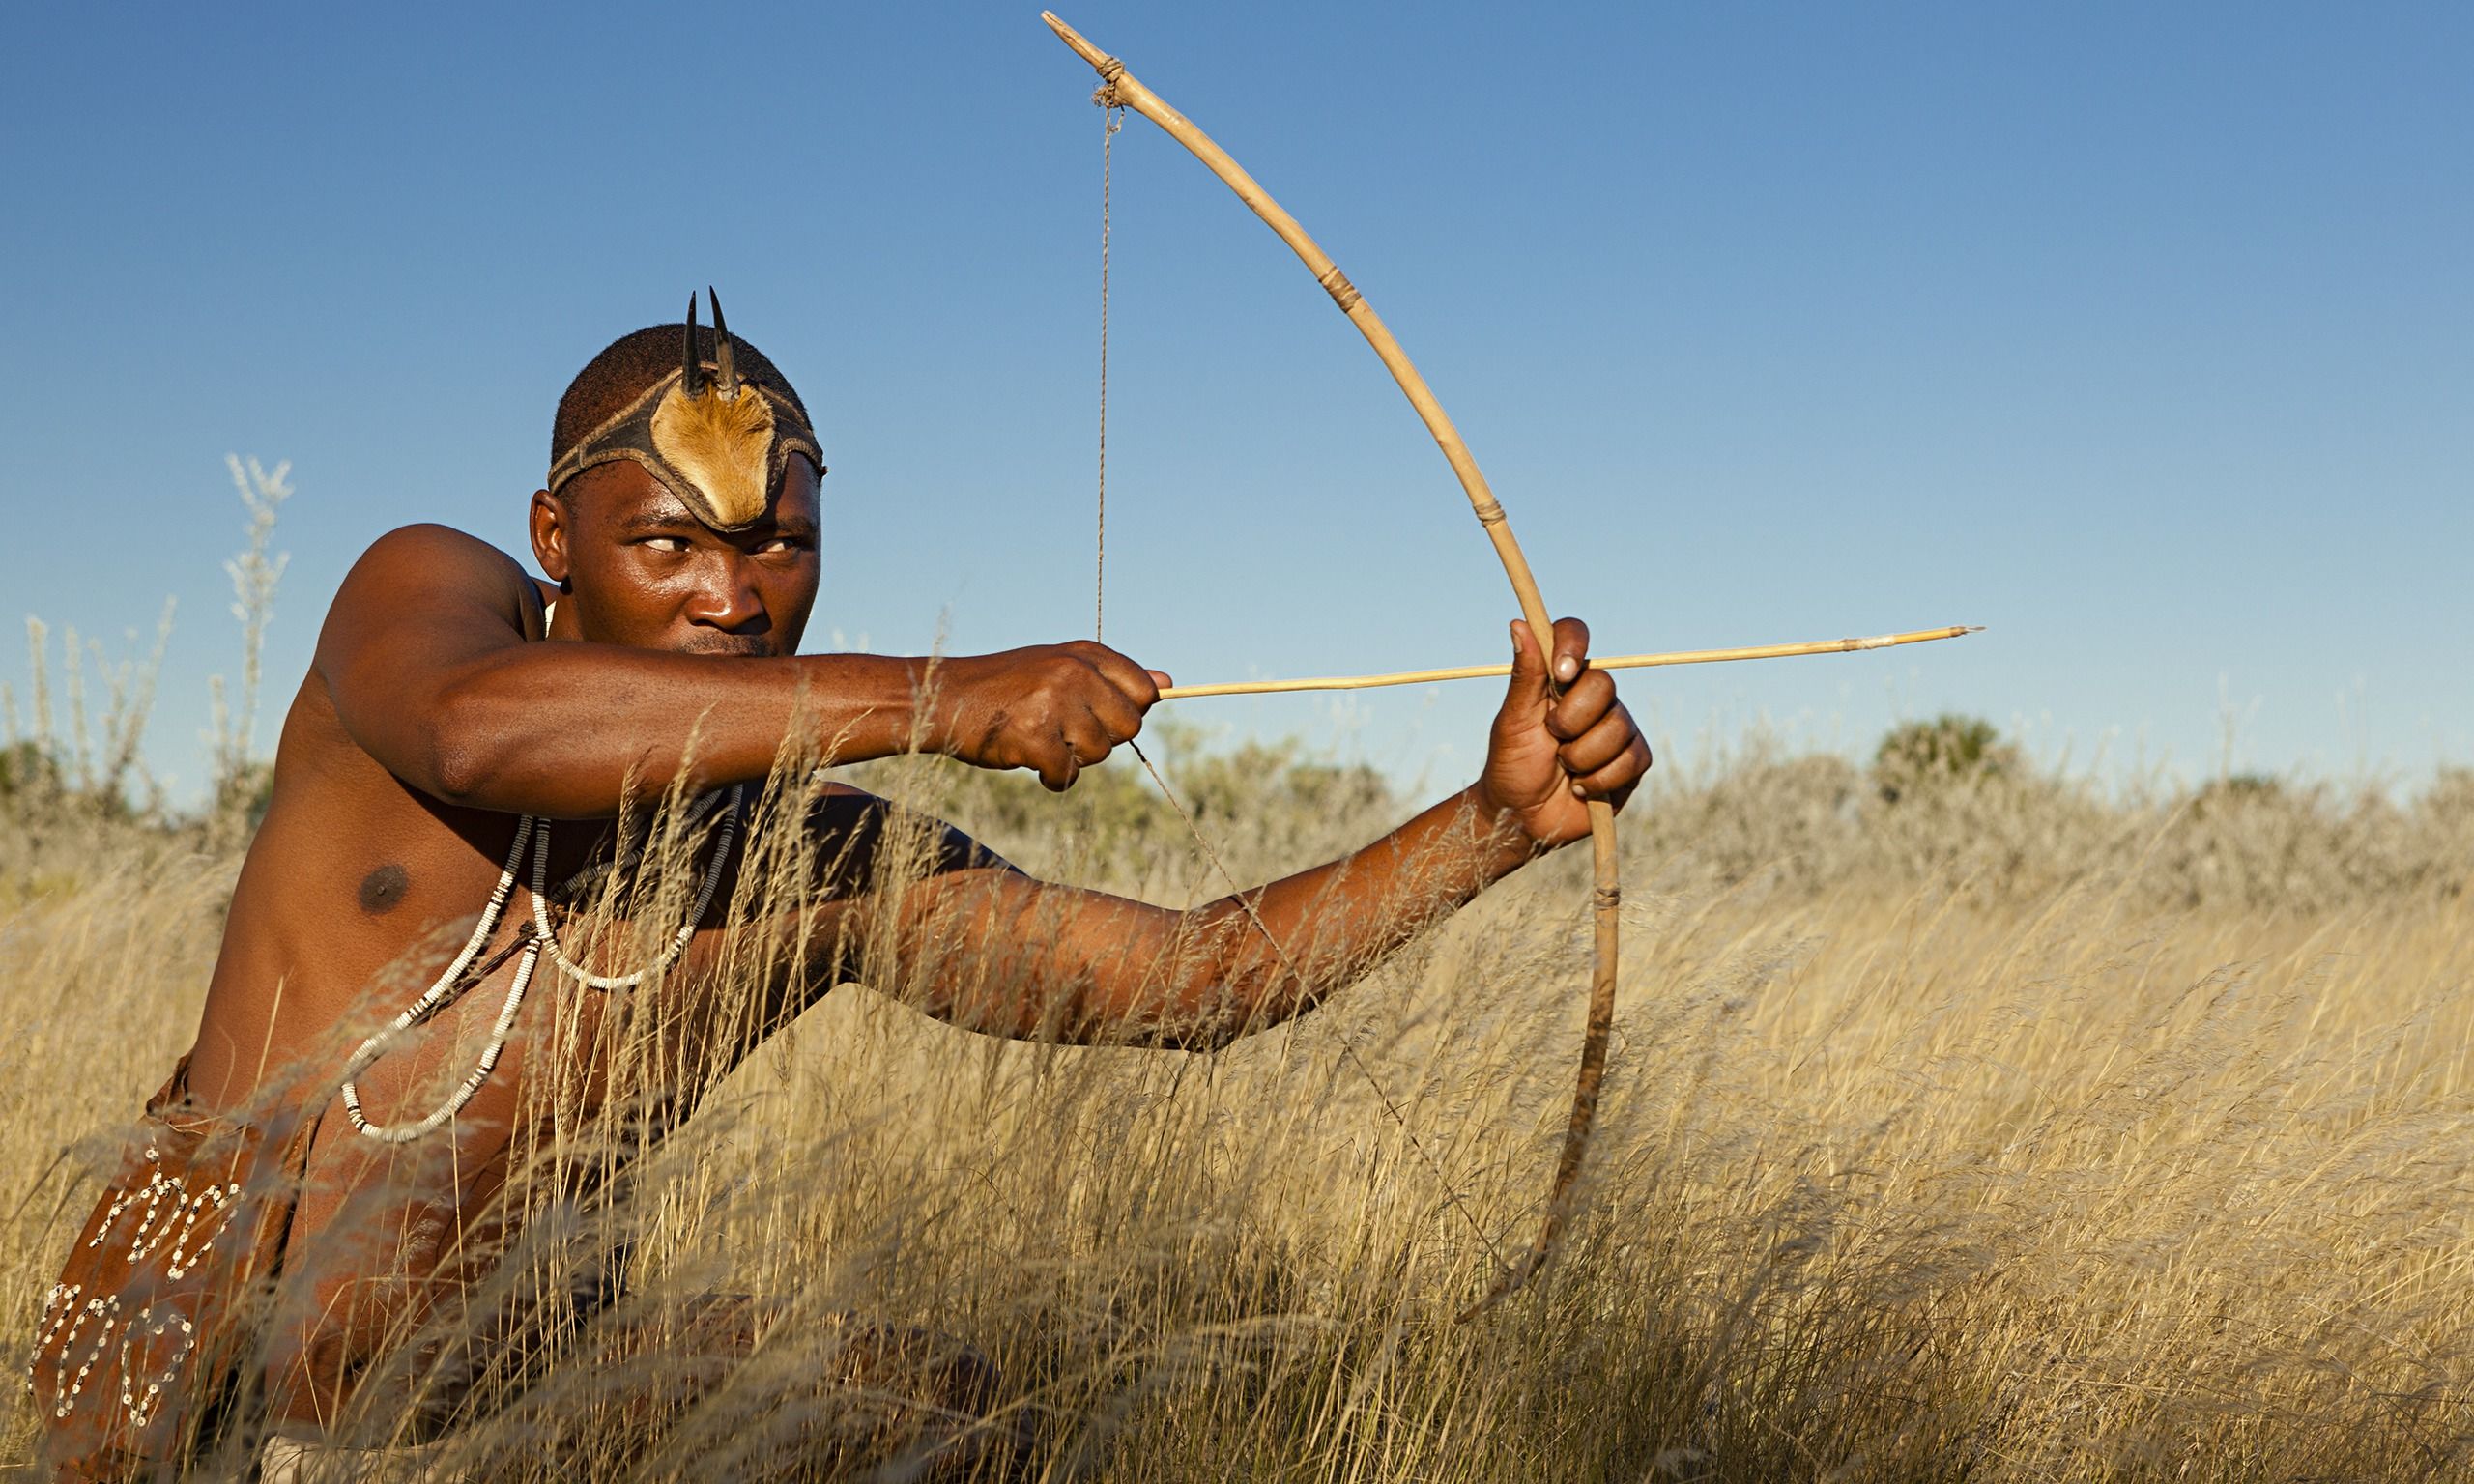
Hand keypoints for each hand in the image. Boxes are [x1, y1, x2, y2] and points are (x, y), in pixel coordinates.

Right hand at [925, 642, 1170, 790]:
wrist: (946, 698)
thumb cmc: (1006, 687)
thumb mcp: (1060, 666)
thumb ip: (1112, 676)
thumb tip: (1168, 682)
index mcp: (1084, 653)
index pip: (1145, 690)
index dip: (1126, 711)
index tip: (1098, 715)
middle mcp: (1074, 672)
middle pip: (1129, 726)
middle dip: (1102, 739)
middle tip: (1064, 731)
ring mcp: (1054, 702)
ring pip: (1099, 753)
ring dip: (1072, 758)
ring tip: (1039, 739)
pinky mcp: (1033, 736)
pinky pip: (1066, 775)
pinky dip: (1051, 778)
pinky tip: (1030, 762)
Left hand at [1475, 618, 1650, 846]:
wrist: (1523, 817)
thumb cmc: (1512, 765)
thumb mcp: (1513, 721)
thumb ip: (1524, 676)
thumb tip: (1519, 624)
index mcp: (1561, 679)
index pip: (1574, 635)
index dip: (1572, 646)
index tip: (1559, 673)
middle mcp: (1594, 697)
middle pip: (1604, 685)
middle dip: (1571, 720)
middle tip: (1552, 739)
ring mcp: (1617, 728)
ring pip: (1617, 728)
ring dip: (1581, 756)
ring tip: (1564, 768)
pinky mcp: (1633, 761)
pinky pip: (1631, 759)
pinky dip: (1599, 779)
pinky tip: (1581, 787)